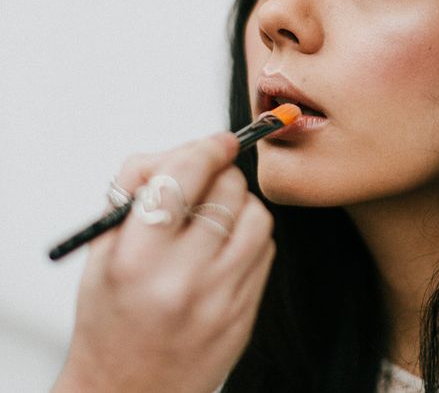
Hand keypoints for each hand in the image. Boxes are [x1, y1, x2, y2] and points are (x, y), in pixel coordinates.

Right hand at [53, 133, 273, 392]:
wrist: (130, 392)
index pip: (183, 176)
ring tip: (213, 221)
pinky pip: (266, 247)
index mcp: (137, 258)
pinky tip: (223, 250)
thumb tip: (180, 150)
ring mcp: (221, 298)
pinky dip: (250, 235)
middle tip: (204, 183)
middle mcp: (182, 277)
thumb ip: (135, 191)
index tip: (217, 141)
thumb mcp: (101, 251)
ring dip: (238, 204)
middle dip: (219, 174)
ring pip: (256, 214)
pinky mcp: (246, 312)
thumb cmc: (111, 318)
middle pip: (228, 188)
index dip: (206, 147)